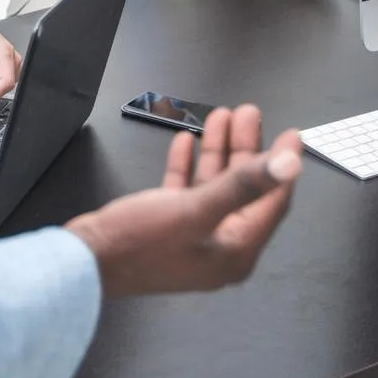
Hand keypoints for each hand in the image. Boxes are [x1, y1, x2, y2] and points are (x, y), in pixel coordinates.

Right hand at [65, 104, 301, 296]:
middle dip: (247, 149)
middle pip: (243, 190)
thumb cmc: (141, 242)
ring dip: (218, 150)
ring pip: (214, 186)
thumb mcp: (196, 209)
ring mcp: (193, 238)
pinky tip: (186, 140)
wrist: (86, 264)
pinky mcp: (167, 228)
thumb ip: (244, 185)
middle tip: (247, 112)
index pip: (272, 204)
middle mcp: (219, 247)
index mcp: (236, 251)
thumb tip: (290, 166)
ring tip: (221, 115)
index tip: (291, 134)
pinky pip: (186, 192)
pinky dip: (189, 166)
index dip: (282, 167)